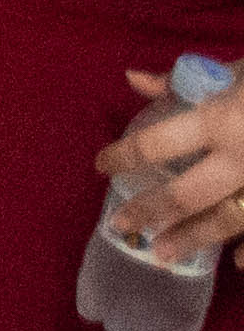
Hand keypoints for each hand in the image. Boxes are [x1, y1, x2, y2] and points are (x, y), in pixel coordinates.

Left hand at [106, 66, 243, 264]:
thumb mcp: (240, 67)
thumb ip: (188, 78)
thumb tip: (134, 79)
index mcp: (221, 119)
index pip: (157, 144)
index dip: (124, 156)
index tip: (102, 165)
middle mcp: (242, 160)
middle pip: (186, 194)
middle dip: (151, 210)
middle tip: (122, 225)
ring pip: (228, 221)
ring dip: (194, 239)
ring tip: (161, 255)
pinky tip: (239, 263)